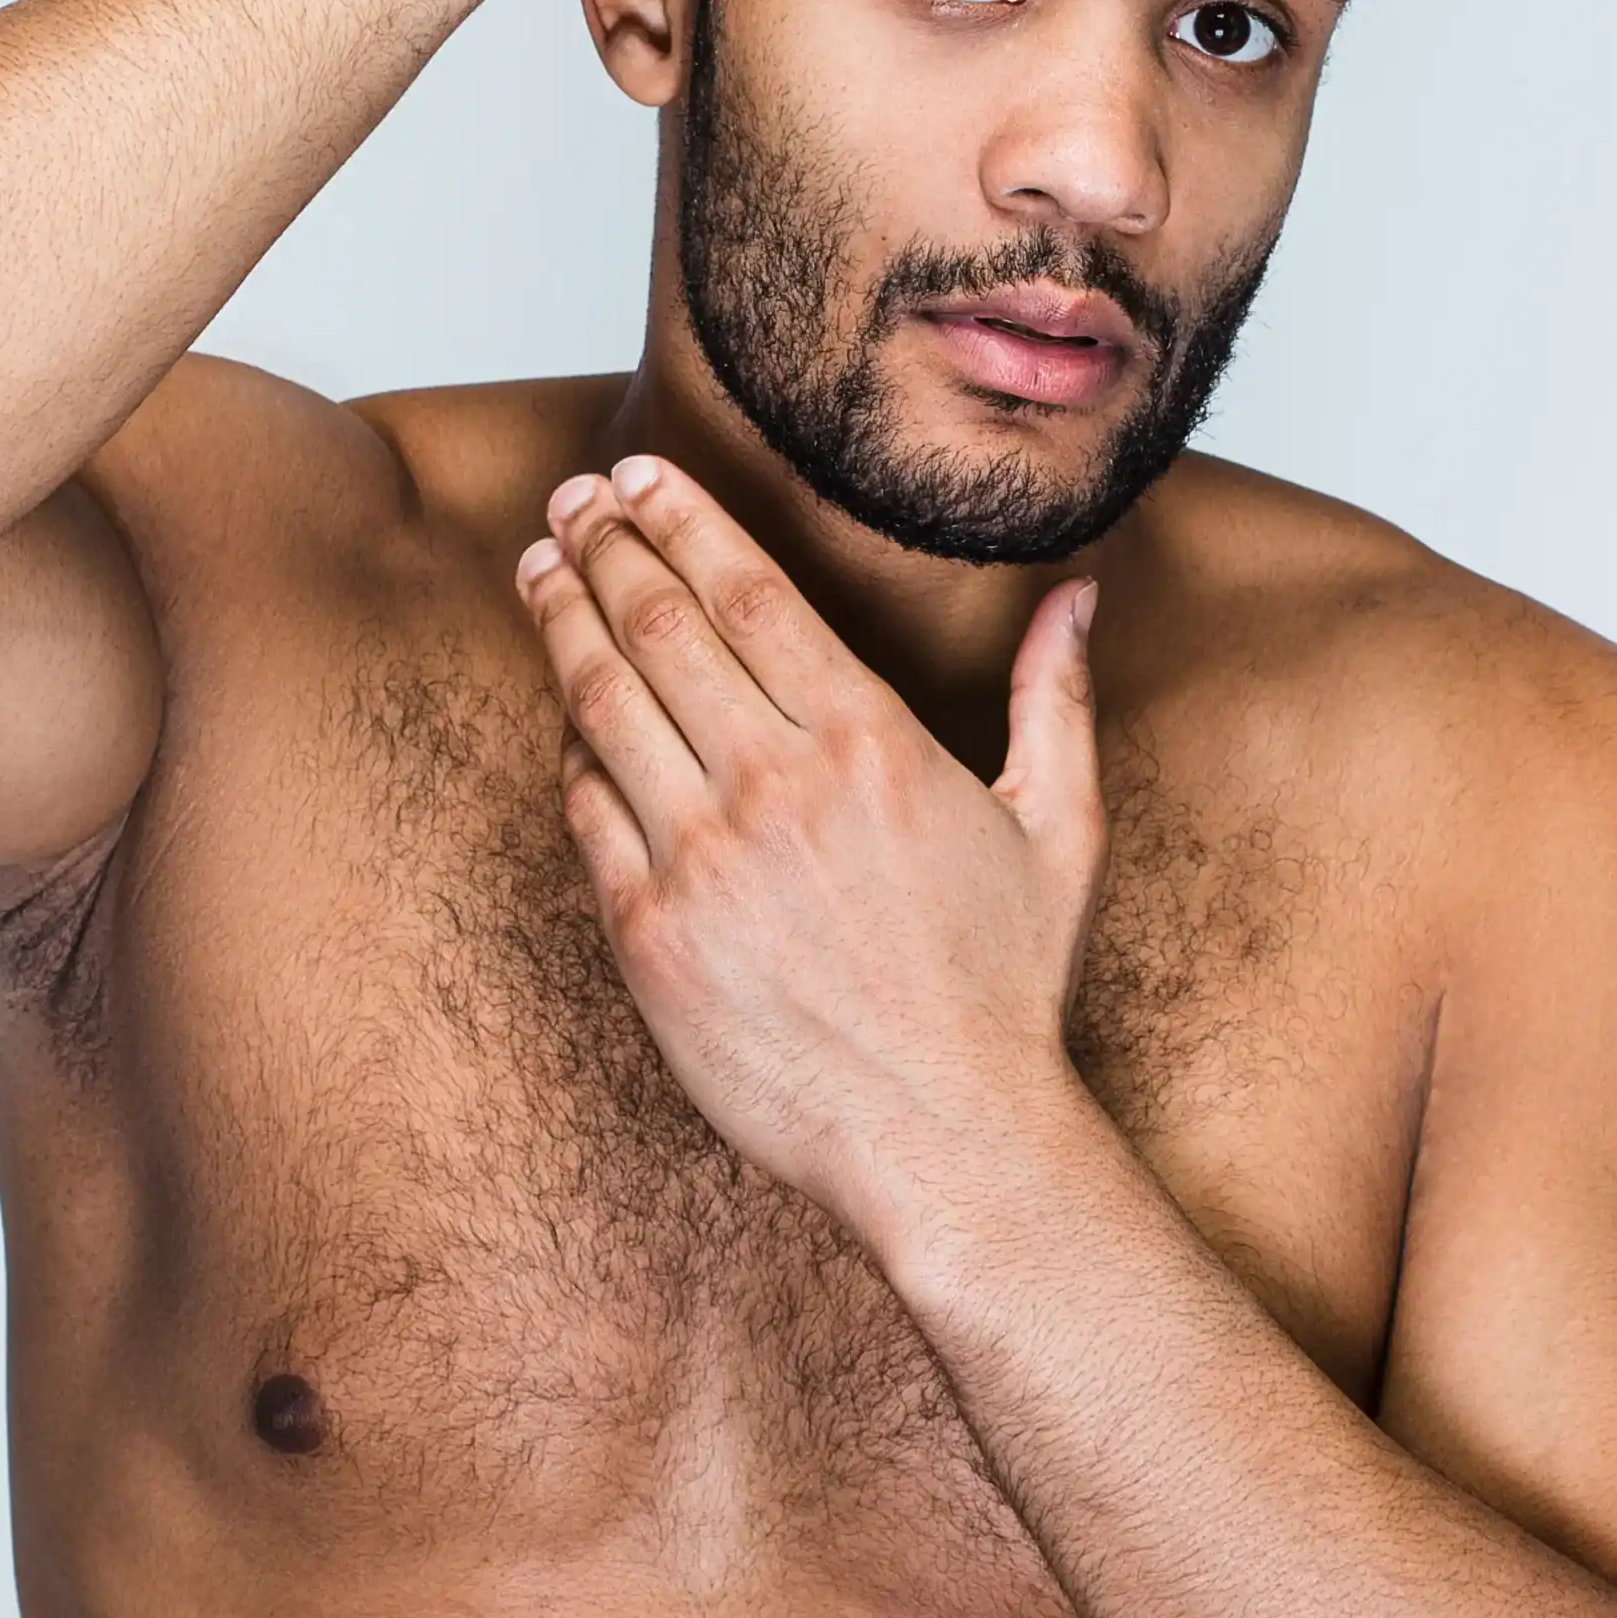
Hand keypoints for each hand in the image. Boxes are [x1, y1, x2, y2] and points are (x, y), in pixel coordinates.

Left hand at [514, 454, 1107, 1238]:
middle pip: (660, 625)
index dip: (680, 518)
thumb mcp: (1061, 830)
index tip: (637, 476)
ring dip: (563, 620)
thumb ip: (1056, 699)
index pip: (747, 591)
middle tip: (571, 499)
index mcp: (870, 740)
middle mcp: (776, 785)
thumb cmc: (1006, 988)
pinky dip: (571, 748)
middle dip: (605, 544)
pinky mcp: (648, 936)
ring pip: (604, 702)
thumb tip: (1076, 596)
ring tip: (540, 568)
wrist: (946, 1140)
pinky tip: (566, 710)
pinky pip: (585, 811)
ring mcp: (702, 860)